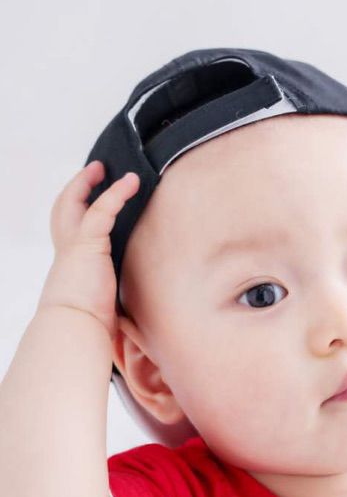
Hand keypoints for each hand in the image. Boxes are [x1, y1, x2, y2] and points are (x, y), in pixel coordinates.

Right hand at [36, 161, 139, 339]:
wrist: (76, 328)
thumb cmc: (88, 323)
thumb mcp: (101, 304)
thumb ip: (112, 296)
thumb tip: (132, 316)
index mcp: (70, 265)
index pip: (69, 231)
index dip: (77, 211)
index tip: (92, 200)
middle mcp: (66, 251)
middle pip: (63, 209)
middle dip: (77, 187)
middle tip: (95, 171)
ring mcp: (74, 245)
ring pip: (74, 202)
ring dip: (90, 182)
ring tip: (109, 169)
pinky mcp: (87, 243)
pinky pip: (101, 209)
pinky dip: (116, 193)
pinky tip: (131, 182)